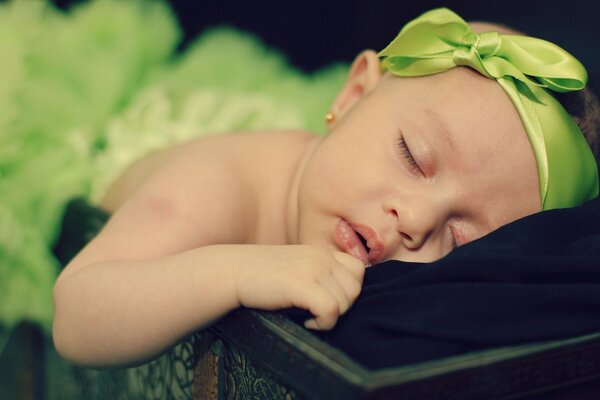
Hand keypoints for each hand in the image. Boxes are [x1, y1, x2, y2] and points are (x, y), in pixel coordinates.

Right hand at [233, 245, 364, 329]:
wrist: (231, 272)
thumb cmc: (260, 276)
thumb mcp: (295, 268)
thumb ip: (318, 275)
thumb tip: (343, 301)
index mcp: (321, 251)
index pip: (358, 270)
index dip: (348, 290)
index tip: (326, 300)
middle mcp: (321, 256)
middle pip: (355, 289)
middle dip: (340, 307)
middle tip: (316, 312)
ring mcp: (313, 268)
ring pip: (345, 302)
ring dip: (330, 316)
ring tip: (307, 316)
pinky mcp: (302, 284)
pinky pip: (331, 310)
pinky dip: (322, 323)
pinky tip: (306, 321)